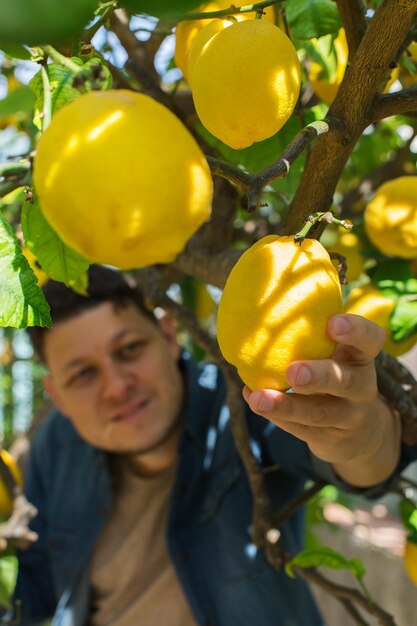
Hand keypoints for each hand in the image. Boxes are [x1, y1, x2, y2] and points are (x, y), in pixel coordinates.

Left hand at [243, 313, 400, 485]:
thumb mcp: (336, 354)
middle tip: (293, 371)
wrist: (357, 431)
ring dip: (286, 406)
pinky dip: (275, 415)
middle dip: (319, 376)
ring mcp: (347, 417)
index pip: (370, 340)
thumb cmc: (335, 372)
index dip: (355, 331)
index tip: (332, 323)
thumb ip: (313, 335)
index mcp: (362, 358)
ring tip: (258, 398)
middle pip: (345, 382)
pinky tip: (253, 399)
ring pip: (318, 413)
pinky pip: (300, 429)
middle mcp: (361, 387)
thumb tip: (260, 307)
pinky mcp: (329, 439)